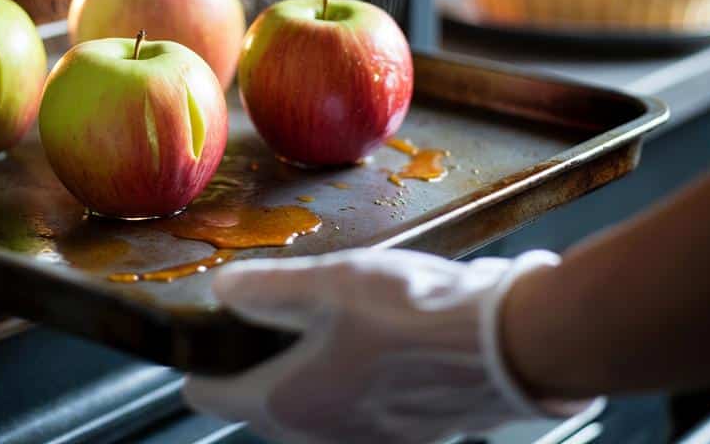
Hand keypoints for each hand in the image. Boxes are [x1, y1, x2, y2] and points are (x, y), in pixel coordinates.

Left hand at [183, 248, 596, 443]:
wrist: (508, 346)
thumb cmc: (416, 317)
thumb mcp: (328, 282)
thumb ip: (267, 288)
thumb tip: (223, 290)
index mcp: (285, 404)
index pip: (207, 395)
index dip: (201, 358)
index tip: (210, 328)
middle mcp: (319, 437)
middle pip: (258, 405)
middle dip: (256, 363)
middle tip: (270, 313)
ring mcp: (364, 441)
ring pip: (308, 411)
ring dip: (306, 372)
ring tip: (324, 321)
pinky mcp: (405, 436)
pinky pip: (354, 412)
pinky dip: (350, 382)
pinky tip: (373, 341)